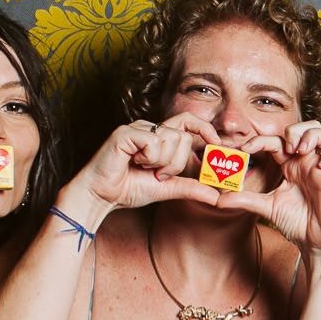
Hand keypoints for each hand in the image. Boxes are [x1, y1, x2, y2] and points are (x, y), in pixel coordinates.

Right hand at [63, 115, 225, 220]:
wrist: (102, 195)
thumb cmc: (129, 188)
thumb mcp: (168, 188)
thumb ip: (191, 188)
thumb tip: (217, 196)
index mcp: (160, 137)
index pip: (190, 123)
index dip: (206, 130)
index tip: (218, 145)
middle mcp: (150, 128)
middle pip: (184, 136)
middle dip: (177, 162)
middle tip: (159, 174)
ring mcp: (137, 128)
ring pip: (171, 139)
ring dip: (162, 163)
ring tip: (143, 168)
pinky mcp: (126, 132)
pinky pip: (154, 142)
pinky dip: (149, 158)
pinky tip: (134, 162)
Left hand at [228, 121, 320, 248]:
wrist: (313, 240)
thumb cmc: (294, 222)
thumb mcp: (265, 206)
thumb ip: (244, 199)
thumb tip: (218, 200)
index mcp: (290, 165)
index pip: (276, 141)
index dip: (259, 140)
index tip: (244, 149)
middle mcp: (307, 162)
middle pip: (305, 127)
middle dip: (294, 130)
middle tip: (284, 147)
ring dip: (312, 136)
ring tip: (300, 151)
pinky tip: (319, 167)